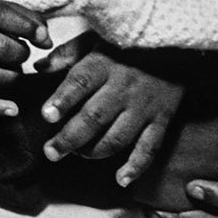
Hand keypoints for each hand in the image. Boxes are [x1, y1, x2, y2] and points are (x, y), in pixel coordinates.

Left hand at [40, 43, 184, 186]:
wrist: (178, 44)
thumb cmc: (127, 43)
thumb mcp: (95, 39)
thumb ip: (67, 54)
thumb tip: (38, 67)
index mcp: (104, 64)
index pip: (80, 82)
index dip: (63, 100)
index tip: (47, 116)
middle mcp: (123, 87)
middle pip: (94, 117)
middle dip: (69, 138)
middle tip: (51, 152)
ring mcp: (144, 106)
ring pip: (117, 137)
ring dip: (95, 151)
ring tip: (77, 155)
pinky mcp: (162, 119)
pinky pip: (149, 147)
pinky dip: (136, 166)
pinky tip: (120, 179)